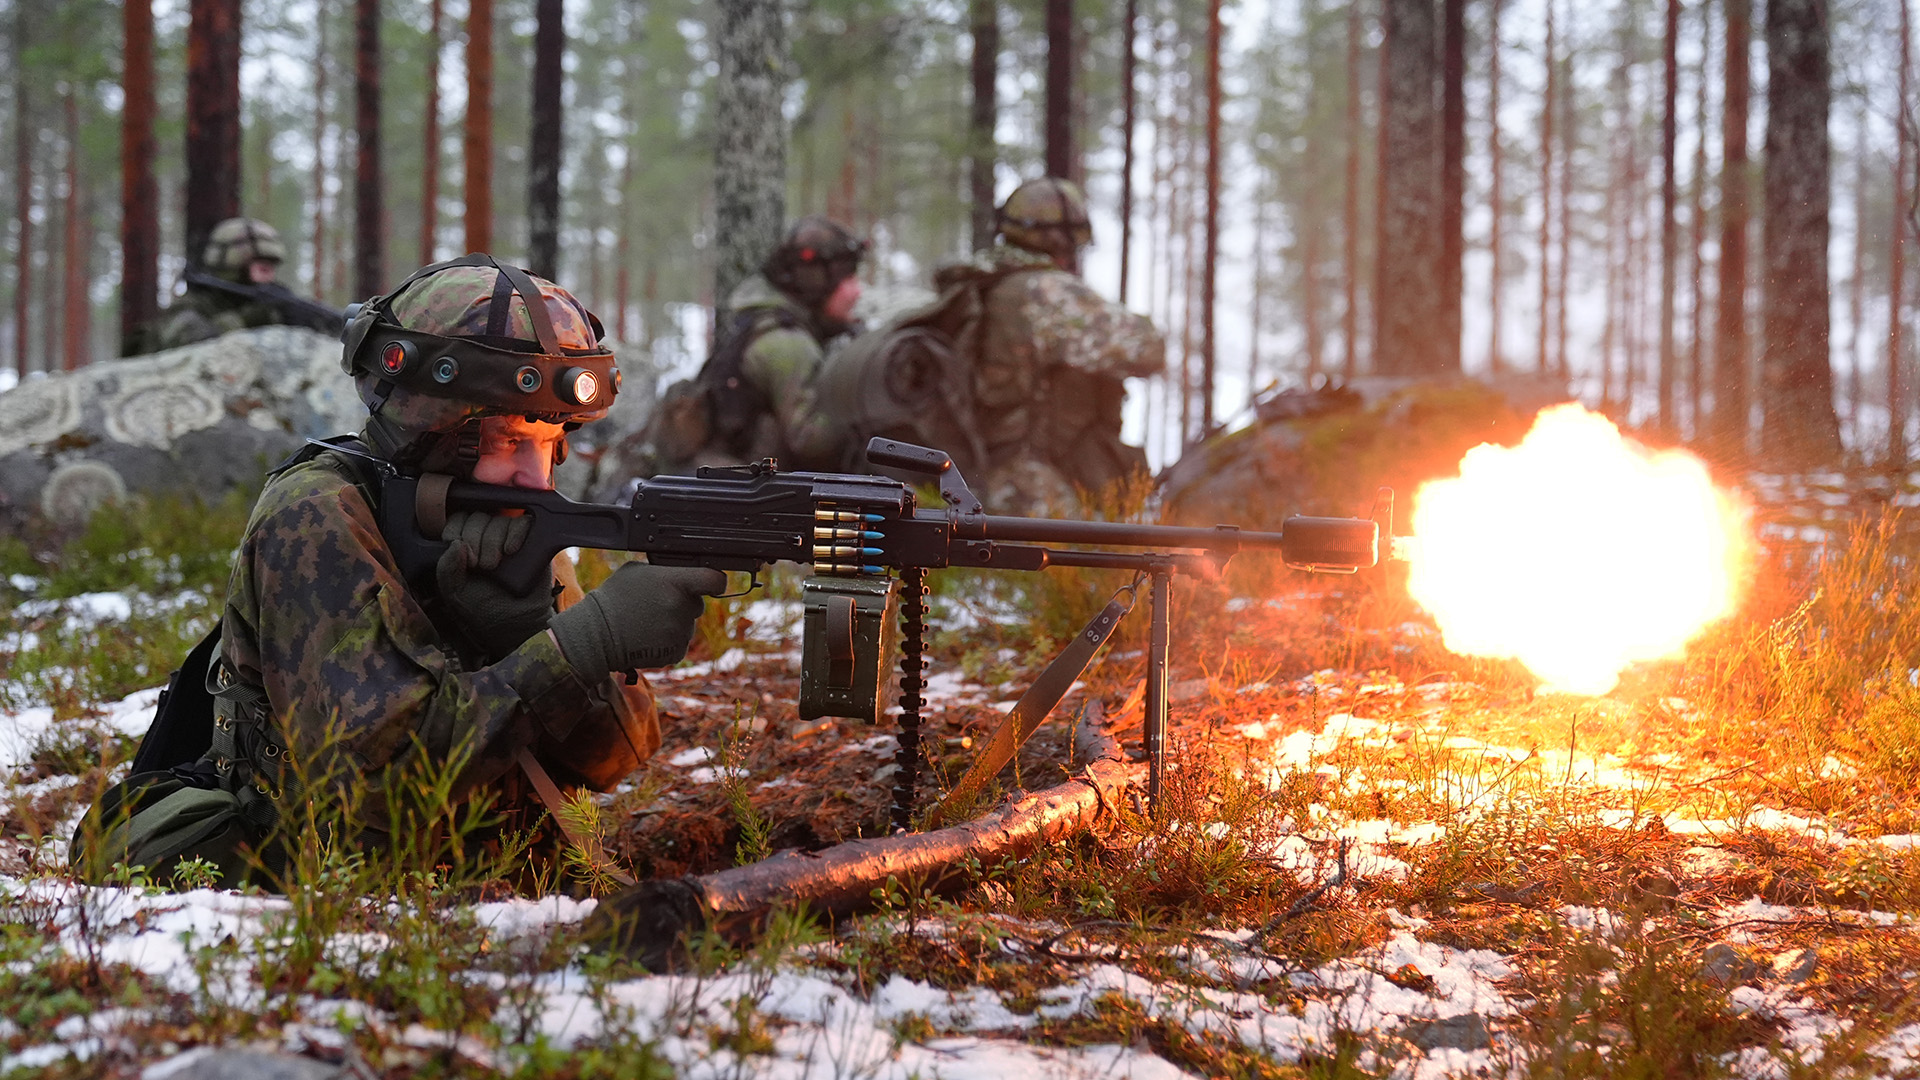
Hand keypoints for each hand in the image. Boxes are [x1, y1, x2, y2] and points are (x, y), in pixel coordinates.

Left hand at [436, 513, 551, 658]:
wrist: (517, 623)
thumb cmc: (485, 608)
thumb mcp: (455, 592)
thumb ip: (446, 569)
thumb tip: (455, 544)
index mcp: (464, 545)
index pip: (456, 520)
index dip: (456, 532)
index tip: (462, 557)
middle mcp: (486, 537)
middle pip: (477, 516)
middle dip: (474, 539)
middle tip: (480, 565)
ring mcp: (510, 536)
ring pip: (499, 519)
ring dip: (493, 540)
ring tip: (495, 565)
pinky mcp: (532, 540)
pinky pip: (523, 522)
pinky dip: (515, 533)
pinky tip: (511, 551)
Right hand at [548, 562, 727, 675]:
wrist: (597, 635)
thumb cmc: (614, 598)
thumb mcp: (637, 570)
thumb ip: (665, 571)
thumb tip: (681, 571)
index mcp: (676, 583)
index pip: (715, 579)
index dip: (716, 580)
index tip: (712, 583)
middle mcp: (683, 608)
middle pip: (697, 603)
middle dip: (684, 602)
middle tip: (657, 604)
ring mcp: (680, 632)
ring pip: (687, 624)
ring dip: (674, 622)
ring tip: (647, 621)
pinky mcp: (675, 653)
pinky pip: (679, 643)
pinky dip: (668, 641)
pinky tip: (648, 635)